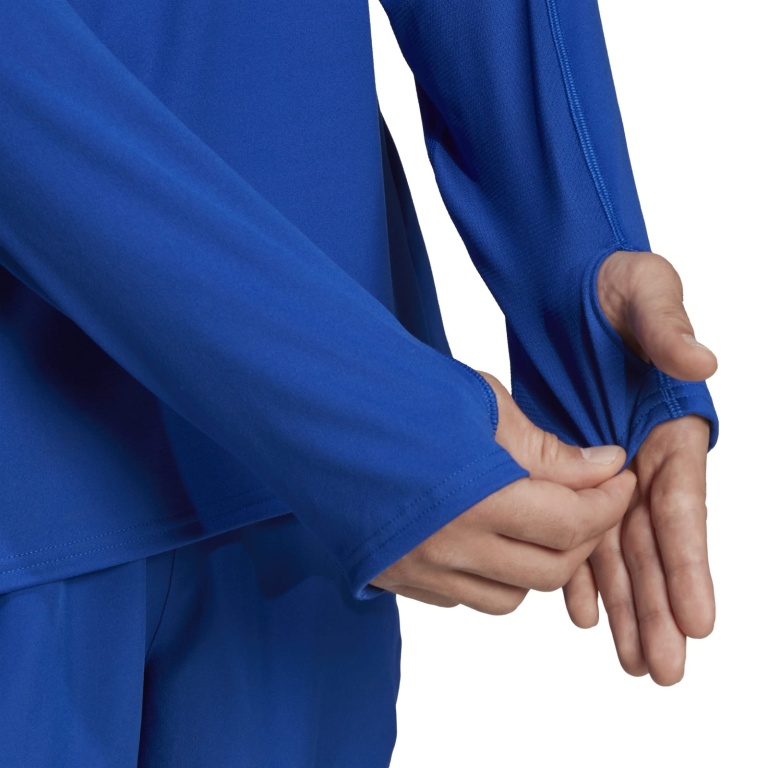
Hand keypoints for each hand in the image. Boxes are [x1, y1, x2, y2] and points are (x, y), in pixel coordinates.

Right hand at [371, 372, 635, 614]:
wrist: (314, 409)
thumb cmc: (396, 394)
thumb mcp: (479, 404)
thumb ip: (544, 449)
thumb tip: (604, 468)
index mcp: (474, 500)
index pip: (570, 525)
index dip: (608, 505)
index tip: (622, 480)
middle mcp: (447, 548)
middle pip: (548, 571)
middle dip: (586, 538)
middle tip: (594, 500)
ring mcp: (417, 570)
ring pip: (509, 598)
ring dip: (539, 564)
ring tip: (539, 520)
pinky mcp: (395, 578)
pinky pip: (465, 597)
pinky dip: (493, 575)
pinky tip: (489, 535)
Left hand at [563, 250, 717, 684]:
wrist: (564, 287)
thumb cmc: (613, 285)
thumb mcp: (645, 291)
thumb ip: (668, 328)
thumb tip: (700, 362)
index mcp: (672, 426)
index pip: (682, 503)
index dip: (691, 563)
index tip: (699, 620)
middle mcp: (646, 457)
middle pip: (655, 544)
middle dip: (661, 606)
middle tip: (664, 670)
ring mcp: (610, 467)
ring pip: (619, 548)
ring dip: (625, 605)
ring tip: (630, 661)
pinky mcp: (574, 466)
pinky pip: (577, 528)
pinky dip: (580, 569)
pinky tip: (578, 611)